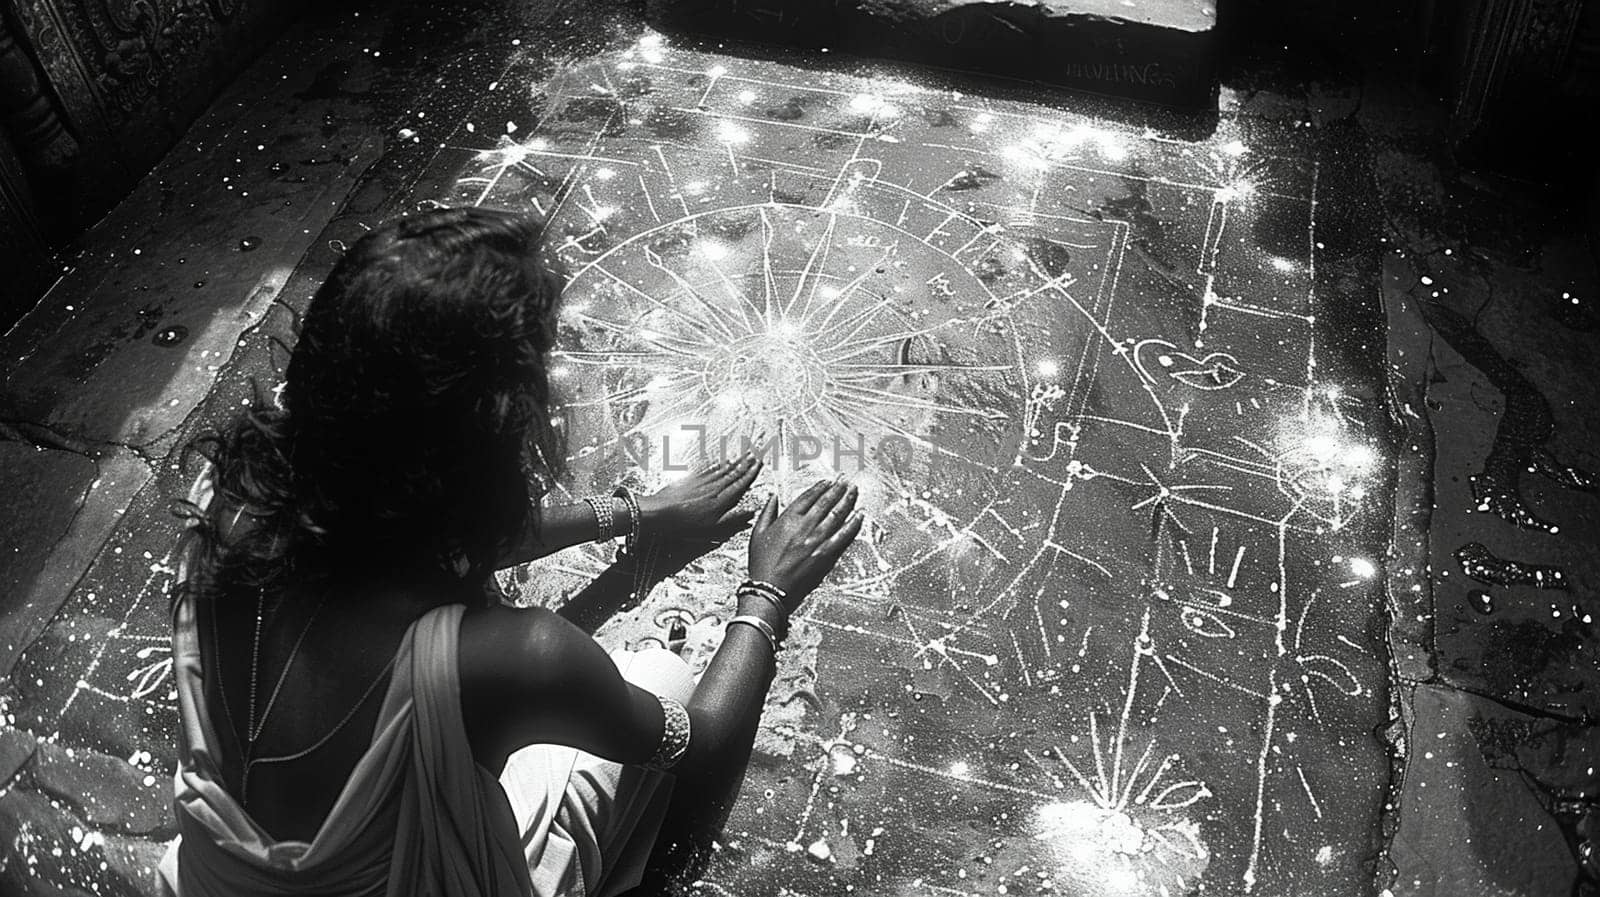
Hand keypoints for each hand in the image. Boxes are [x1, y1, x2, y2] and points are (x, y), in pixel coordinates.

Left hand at [638, 454, 761, 540]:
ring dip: (734, 462)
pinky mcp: (691, 479)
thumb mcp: (713, 526)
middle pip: (733, 473)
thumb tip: (750, 512)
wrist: (662, 512)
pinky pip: (707, 468)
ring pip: (722, 469)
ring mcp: (702, 481)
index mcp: (721, 499)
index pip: (740, 483)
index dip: (751, 474)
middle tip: (755, 455)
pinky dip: (716, 464)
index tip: (759, 465)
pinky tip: (720, 461)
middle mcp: (713, 487)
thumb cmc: (685, 522)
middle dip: (745, 464)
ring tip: (742, 455)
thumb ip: (733, 518)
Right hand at [748, 479, 862, 606]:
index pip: (808, 496)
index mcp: (788, 519)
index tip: (828, 481)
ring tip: (854, 491)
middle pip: (826, 502)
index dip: (820, 487)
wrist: (770, 589)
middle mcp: (805, 526)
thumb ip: (767, 513)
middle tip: (846, 480)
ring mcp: (817, 540)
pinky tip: (859, 516)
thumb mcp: (758, 534)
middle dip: (838, 489)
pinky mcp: (825, 554)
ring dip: (848, 501)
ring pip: (837, 515)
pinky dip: (853, 524)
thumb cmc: (762, 564)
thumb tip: (773, 497)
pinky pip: (843, 535)